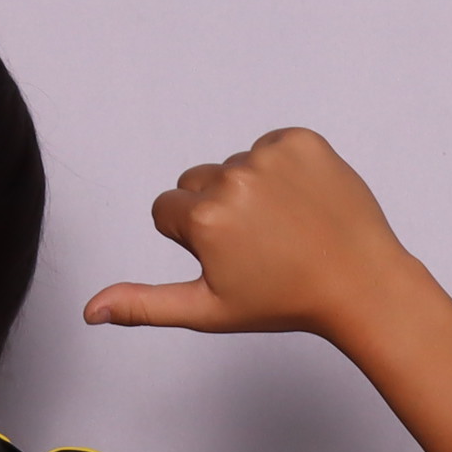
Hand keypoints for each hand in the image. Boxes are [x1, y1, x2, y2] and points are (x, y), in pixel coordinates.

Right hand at [82, 129, 423, 336]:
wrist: (361, 283)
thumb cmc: (286, 302)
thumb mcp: (208, 310)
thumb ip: (143, 305)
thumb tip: (90, 310)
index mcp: (204, 217)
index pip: (166, 210)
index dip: (194, 238)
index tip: (232, 257)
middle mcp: (233, 178)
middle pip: (197, 182)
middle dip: (216, 210)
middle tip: (260, 244)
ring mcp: (271, 155)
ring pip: (234, 165)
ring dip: (252, 190)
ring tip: (286, 226)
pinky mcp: (303, 140)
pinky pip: (270, 146)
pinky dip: (282, 169)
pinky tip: (303, 203)